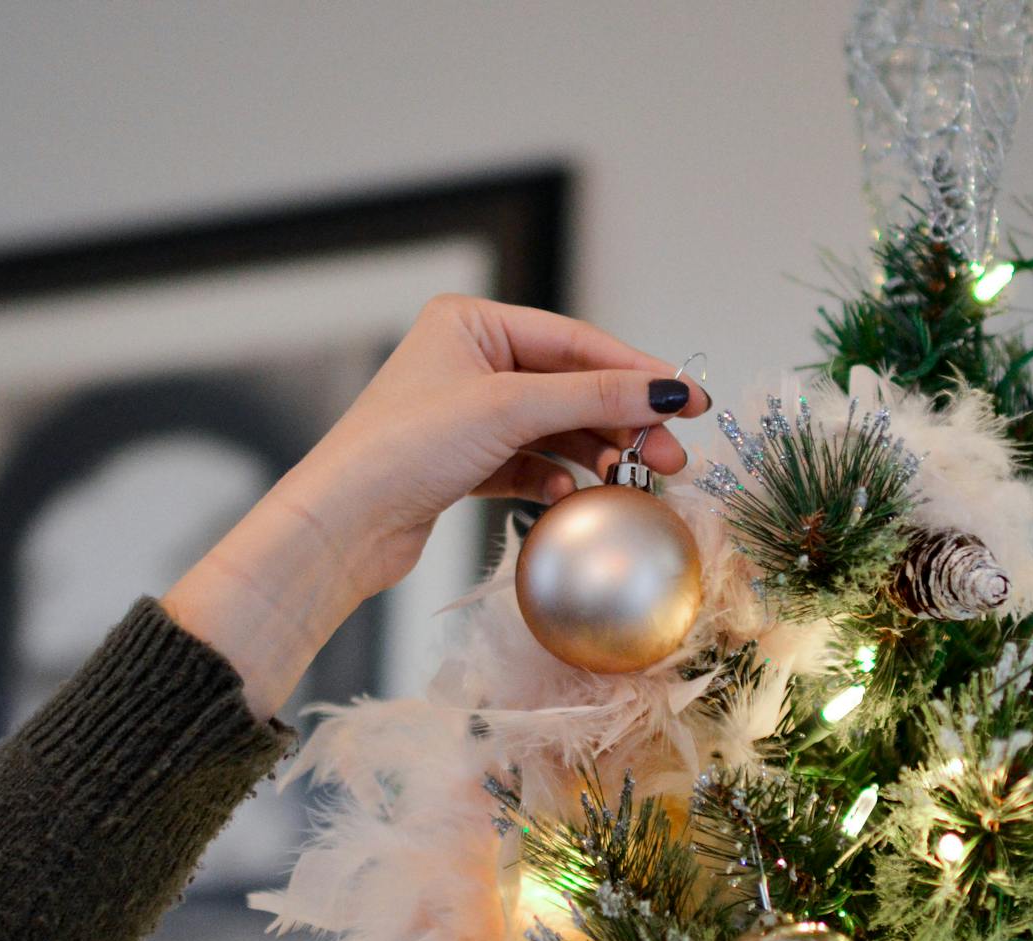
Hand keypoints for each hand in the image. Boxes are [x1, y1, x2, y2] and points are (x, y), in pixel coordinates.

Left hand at [162, 295, 708, 716]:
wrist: (342, 524)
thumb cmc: (406, 448)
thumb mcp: (510, 409)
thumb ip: (595, 397)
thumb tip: (669, 390)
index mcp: (471, 322)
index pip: (576, 341)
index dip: (637, 371)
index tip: (690, 400)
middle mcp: (468, 361)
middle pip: (570, 386)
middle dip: (622, 420)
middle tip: (670, 456)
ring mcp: (466, 414)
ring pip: (554, 429)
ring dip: (595, 454)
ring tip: (635, 480)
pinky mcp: (463, 464)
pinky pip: (530, 464)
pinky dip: (555, 479)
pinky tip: (570, 496)